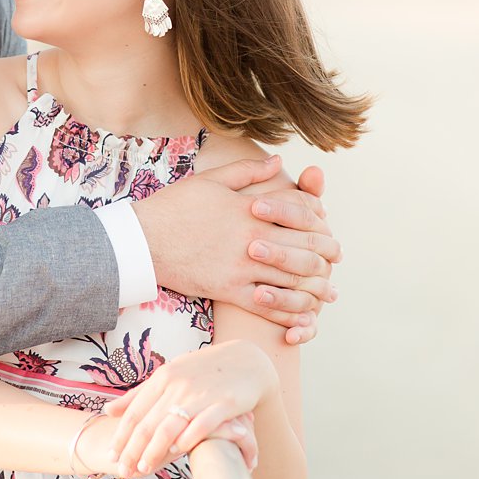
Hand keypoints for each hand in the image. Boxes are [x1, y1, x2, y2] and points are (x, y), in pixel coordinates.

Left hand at [99, 341, 276, 477]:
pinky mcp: (224, 403)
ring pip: (170, 427)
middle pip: (149, 422)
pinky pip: (202, 425)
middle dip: (133, 449)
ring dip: (154, 451)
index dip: (121, 435)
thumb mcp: (169, 374)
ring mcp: (200, 394)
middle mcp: (178, 384)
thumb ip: (140, 394)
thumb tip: (108, 410)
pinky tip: (176, 452)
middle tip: (123, 469)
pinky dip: (187, 439)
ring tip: (144, 468)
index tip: (112, 454)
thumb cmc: (203, 370)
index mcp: (163, 377)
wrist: (246, 360)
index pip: (135, 411)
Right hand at [136, 158, 340, 339]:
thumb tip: (279, 162)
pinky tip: (302, 316)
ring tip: (328, 292)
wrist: (141, 240)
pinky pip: (268, 305)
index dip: (321, 223)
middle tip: (336, 261)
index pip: (300, 214)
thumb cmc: (174, 207)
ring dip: (315, 287)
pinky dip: (290, 312)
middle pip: (304, 248)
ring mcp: (242, 266)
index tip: (329, 229)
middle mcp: (252, 237)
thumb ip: (248, 171)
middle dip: (326, 256)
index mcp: (251, 208)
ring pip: (291, 279)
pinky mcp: (229, 289)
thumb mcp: (211, 180)